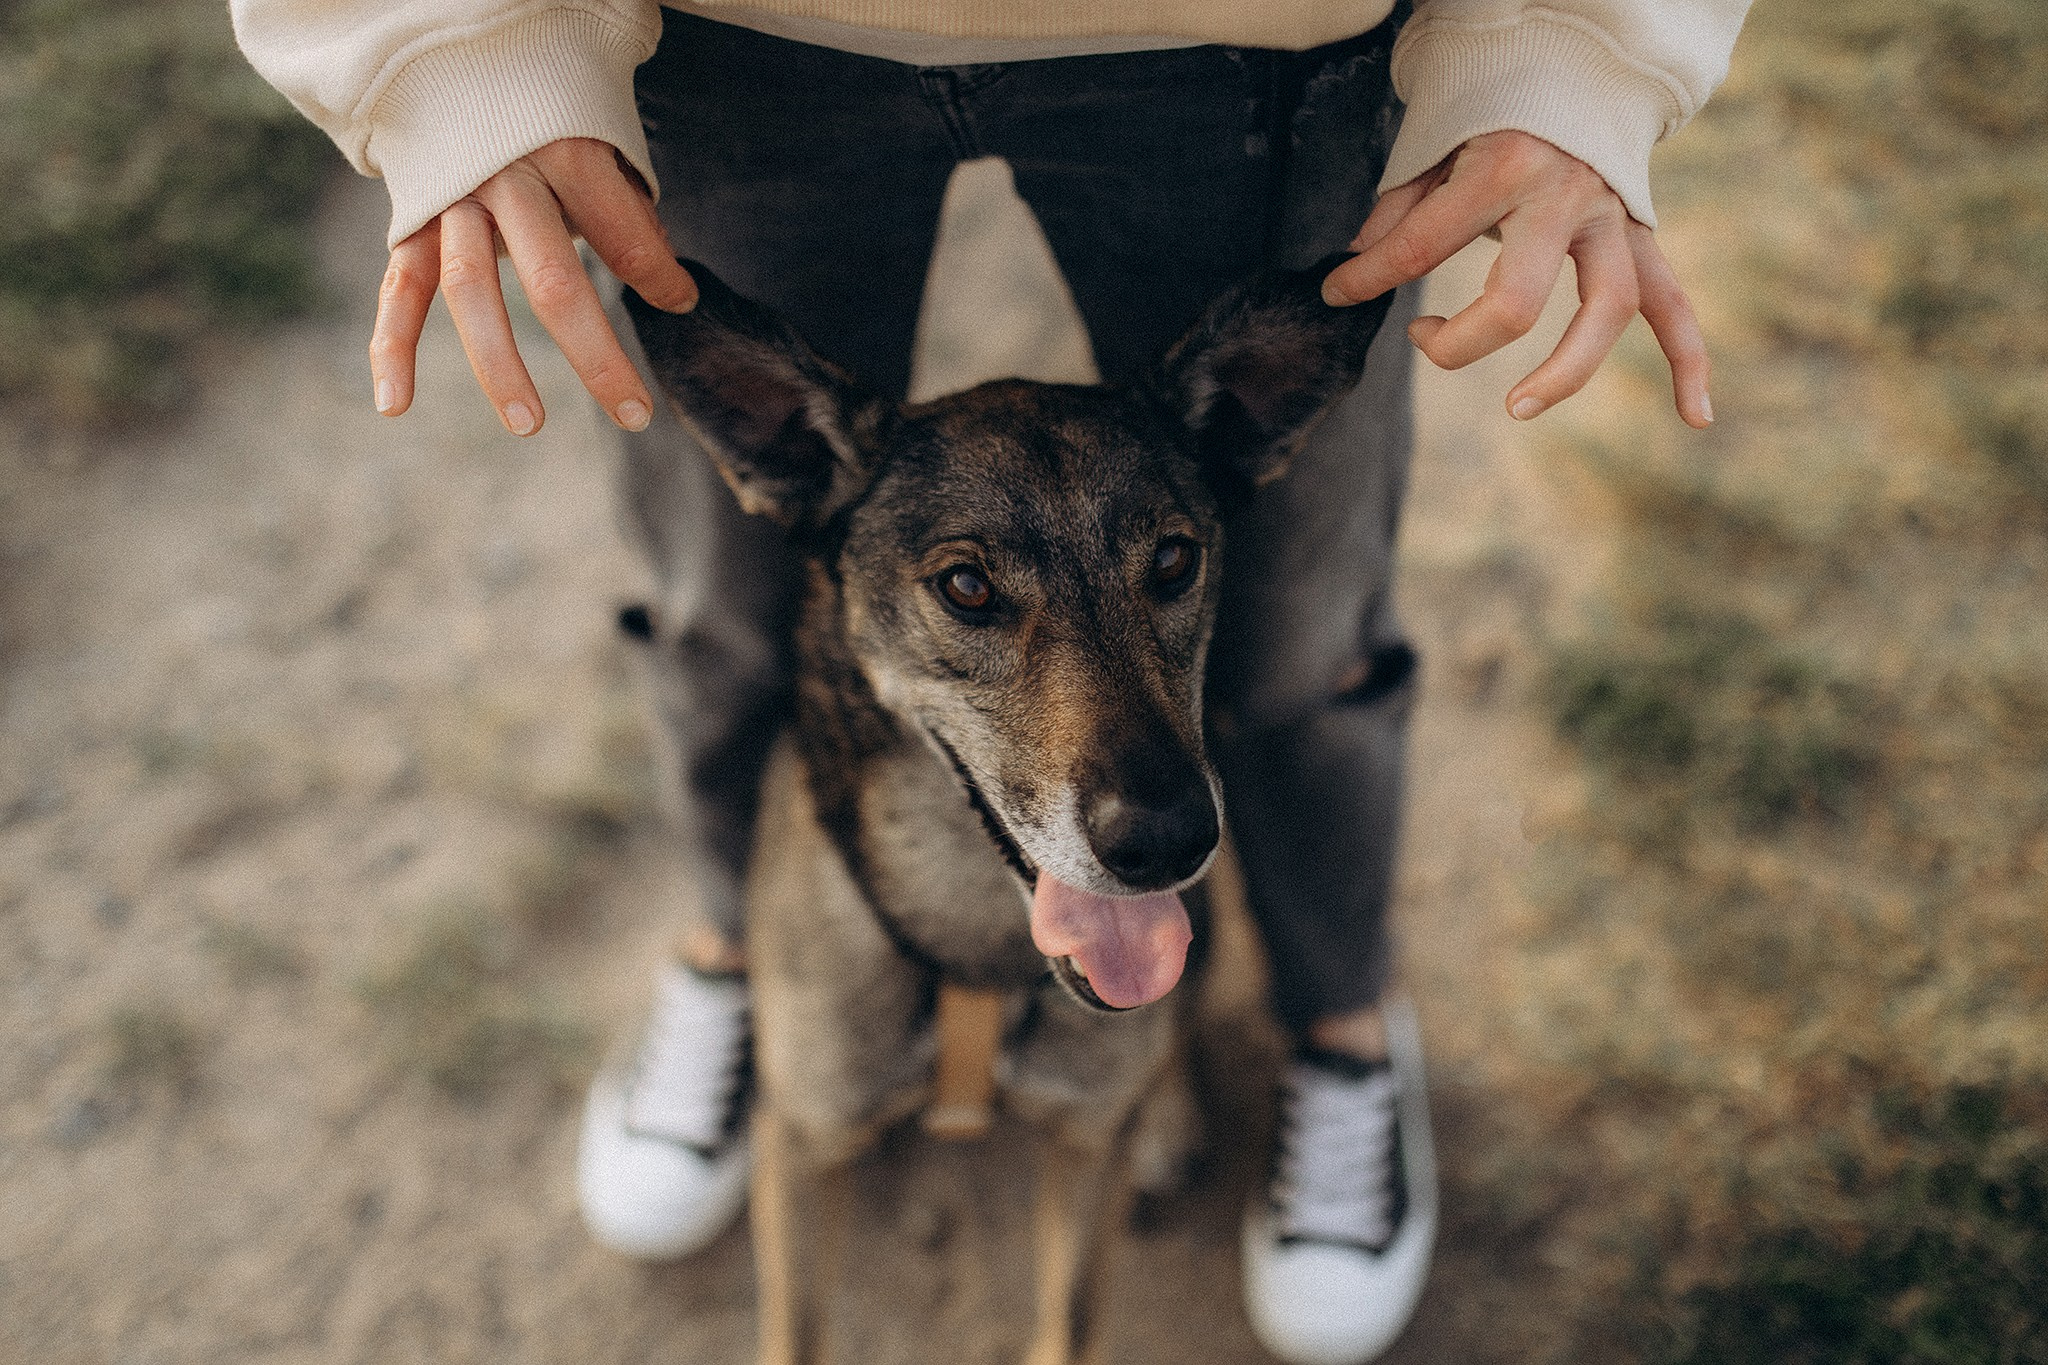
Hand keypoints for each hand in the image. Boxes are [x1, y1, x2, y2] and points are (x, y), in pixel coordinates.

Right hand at [370, 137, 697, 435]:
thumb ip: (630, 210)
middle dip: (596, 353)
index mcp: (561, 154)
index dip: (656, 273)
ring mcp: (451, 206)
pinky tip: (394, 404)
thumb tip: (671, 286)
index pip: (619, 230)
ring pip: (471, 291)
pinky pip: (399, 292)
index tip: (680, 301)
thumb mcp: (600, 144)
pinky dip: (392, 348)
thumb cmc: (547, 122)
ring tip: (530, 424)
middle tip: (635, 415)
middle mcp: (502, 180)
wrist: (455, 71)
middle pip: (552, 277)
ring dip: (499, 365)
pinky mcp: (410, 227)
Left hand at [1322, 130, 1711, 427]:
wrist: (1573, 58)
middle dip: (1460, 343)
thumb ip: (1401, 206)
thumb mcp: (1434, 140)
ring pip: (1608, 311)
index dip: (1368, 278)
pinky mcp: (1640, 233)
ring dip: (1566, 372)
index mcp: (1502, 168)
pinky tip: (1695, 416)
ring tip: (1516, 408)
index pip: (1421, 246)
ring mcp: (1611, 218)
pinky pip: (1673, 303)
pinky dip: (1689, 360)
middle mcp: (1564, 198)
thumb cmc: (1493, 104)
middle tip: (1423, 342)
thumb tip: (1363, 262)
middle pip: (1516, 303)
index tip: (1339, 293)